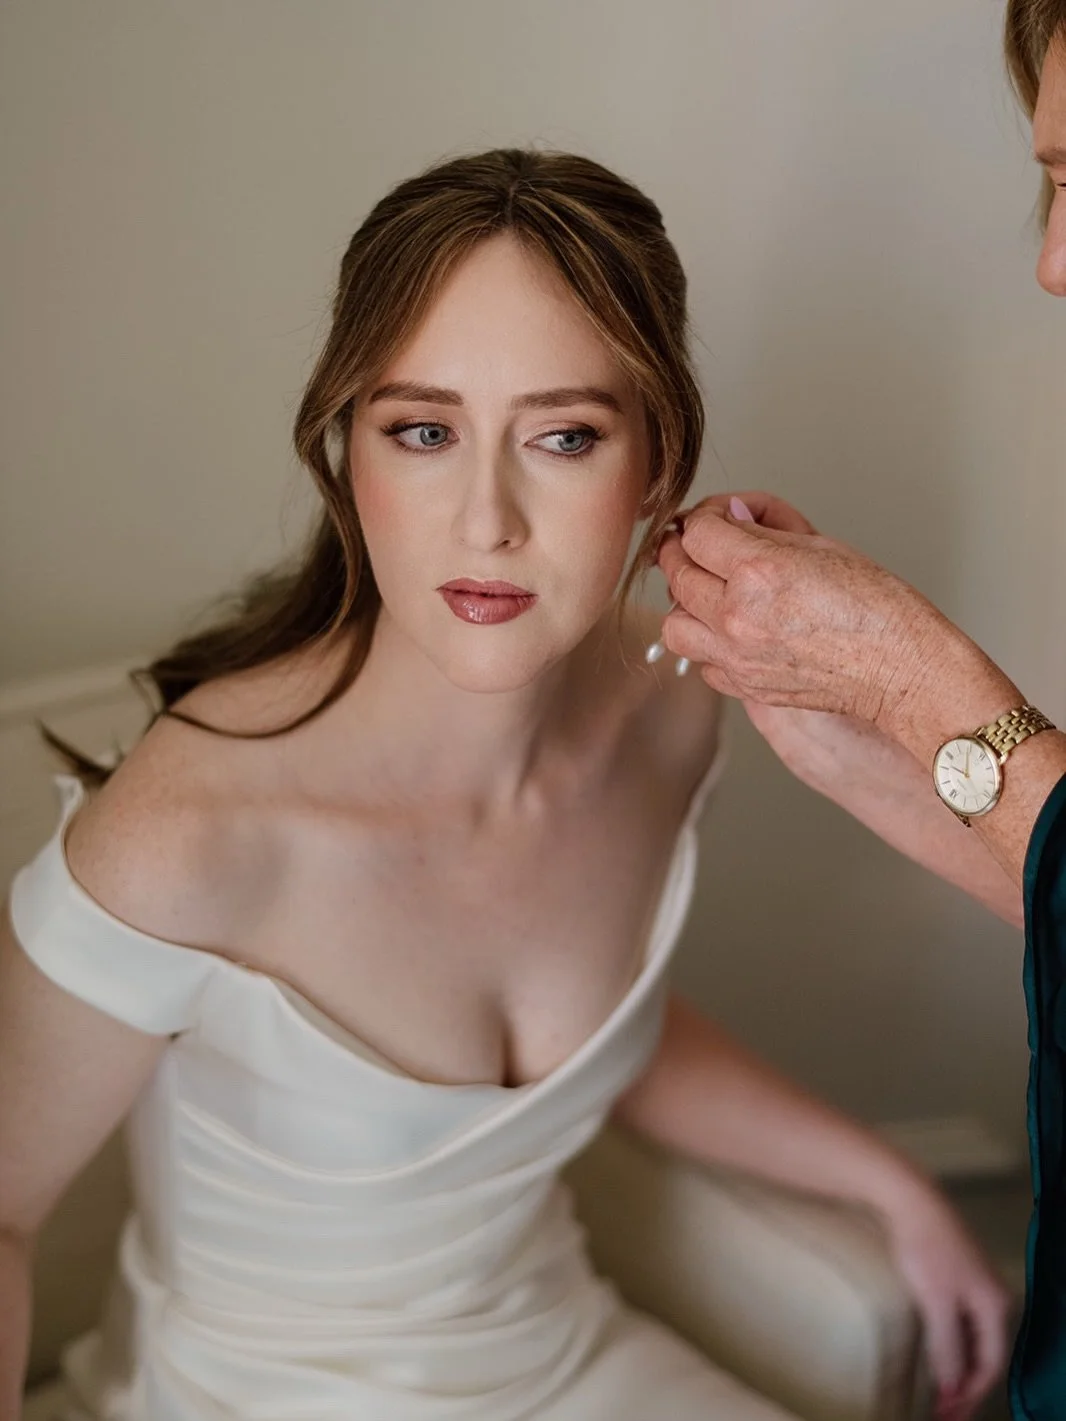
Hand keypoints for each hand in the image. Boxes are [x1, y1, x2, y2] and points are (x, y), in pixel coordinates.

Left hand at [657, 492, 956, 736]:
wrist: (900, 670)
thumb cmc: (878, 608)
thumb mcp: (822, 546)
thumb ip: (765, 530)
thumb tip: (731, 517)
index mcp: (758, 571)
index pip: (697, 532)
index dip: (706, 517)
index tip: (719, 518)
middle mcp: (738, 615)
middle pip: (676, 573)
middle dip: (686, 551)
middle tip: (703, 546)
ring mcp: (736, 656)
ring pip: (673, 624)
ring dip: (685, 602)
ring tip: (710, 592)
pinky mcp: (744, 686)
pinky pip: (701, 662)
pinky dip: (708, 644)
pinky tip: (732, 632)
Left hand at [884, 1191, 1011, 1419]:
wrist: (909, 1198)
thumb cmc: (925, 1247)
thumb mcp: (936, 1302)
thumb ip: (947, 1346)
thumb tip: (952, 1386)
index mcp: (995, 1305)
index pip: (990, 1364)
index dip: (970, 1393)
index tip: (947, 1414)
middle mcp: (992, 1296)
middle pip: (983, 1353)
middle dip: (965, 1385)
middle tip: (942, 1411)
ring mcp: (974, 1284)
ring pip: (971, 1338)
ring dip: (956, 1366)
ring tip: (938, 1391)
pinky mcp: (955, 1274)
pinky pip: (959, 1322)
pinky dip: (949, 1344)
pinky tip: (935, 1354)